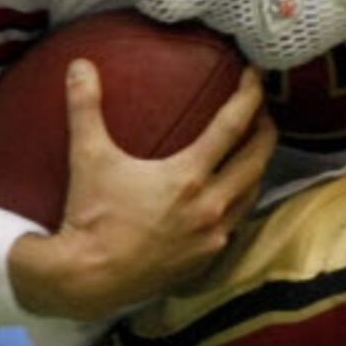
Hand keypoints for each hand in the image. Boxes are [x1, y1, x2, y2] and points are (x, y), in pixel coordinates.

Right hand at [11, 59, 275, 321]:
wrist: (88, 280)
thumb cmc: (90, 217)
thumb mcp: (88, 158)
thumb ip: (86, 108)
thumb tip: (80, 66)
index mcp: (189, 177)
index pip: (233, 126)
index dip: (249, 95)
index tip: (255, 75)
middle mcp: (212, 205)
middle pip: (258, 157)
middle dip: (266, 127)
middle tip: (262, 108)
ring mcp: (214, 235)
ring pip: (253, 191)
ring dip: (258, 164)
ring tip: (254, 145)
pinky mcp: (208, 257)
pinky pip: (238, 220)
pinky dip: (242, 198)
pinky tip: (234, 191)